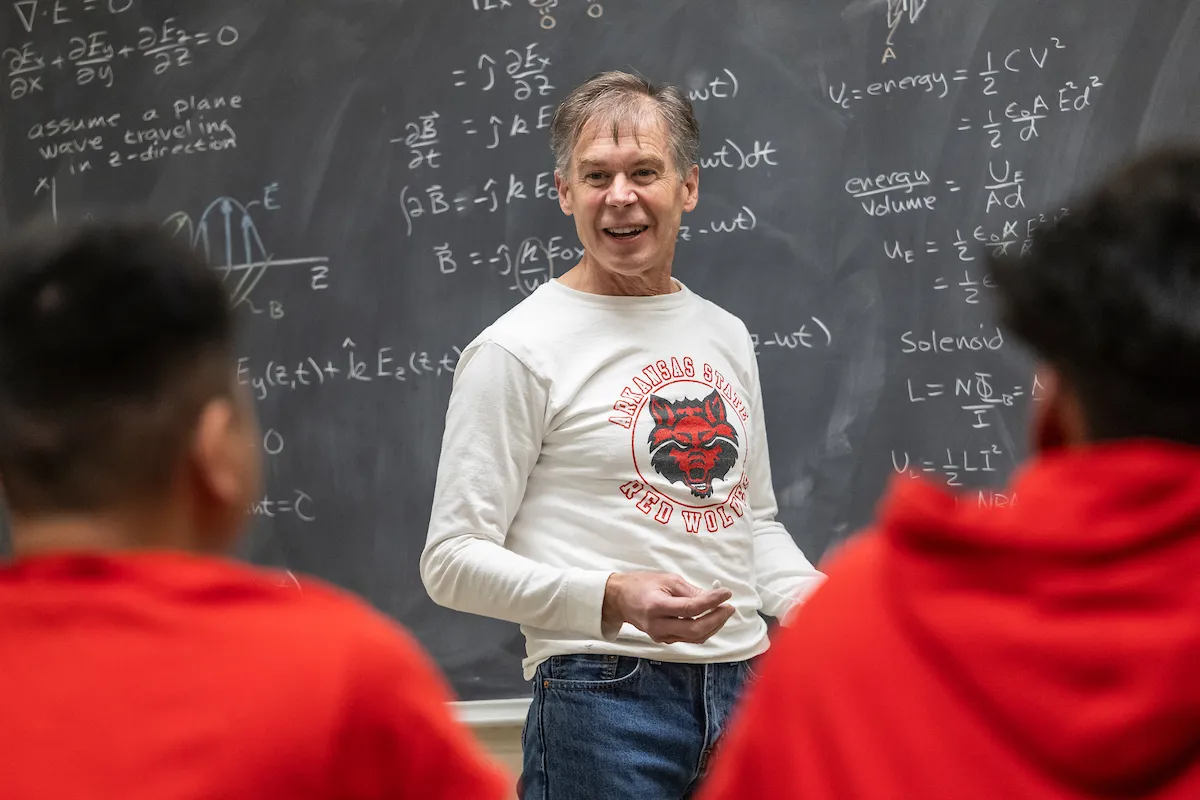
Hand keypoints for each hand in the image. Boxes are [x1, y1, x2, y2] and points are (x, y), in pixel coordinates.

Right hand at [602, 571, 734, 643]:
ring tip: (723, 612)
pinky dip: (702, 630)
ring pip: (695, 637)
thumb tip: (713, 598)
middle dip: (717, 619)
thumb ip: (690, 591)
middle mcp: (658, 625)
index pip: (691, 608)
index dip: (712, 602)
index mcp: (657, 606)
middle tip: (729, 607)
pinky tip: (709, 619)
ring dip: (713, 626)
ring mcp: (660, 635)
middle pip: (695, 629)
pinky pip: (688, 638)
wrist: (620, 600)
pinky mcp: (663, 640)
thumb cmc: (642, 585)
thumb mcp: (667, 580)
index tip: (726, 594)